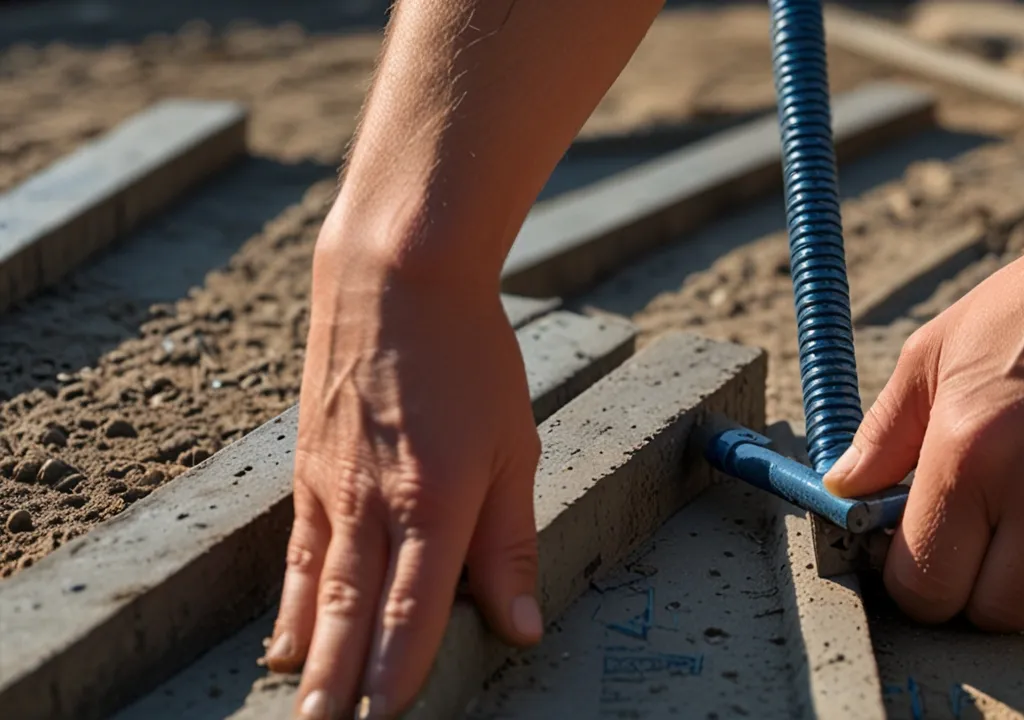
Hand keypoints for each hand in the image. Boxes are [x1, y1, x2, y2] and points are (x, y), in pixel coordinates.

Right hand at [262, 227, 543, 718]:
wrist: (394, 278)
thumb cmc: (470, 357)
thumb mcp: (514, 446)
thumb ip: (510, 542)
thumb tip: (520, 624)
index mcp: (436, 499)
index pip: (413, 608)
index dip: (402, 670)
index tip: (392, 715)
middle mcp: (374, 501)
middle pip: (352, 611)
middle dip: (341, 681)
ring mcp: (332, 484)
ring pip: (316, 587)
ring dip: (309, 653)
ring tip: (299, 704)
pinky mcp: (308, 466)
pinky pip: (297, 548)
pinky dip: (291, 598)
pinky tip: (286, 632)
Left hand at [824, 226, 1023, 630]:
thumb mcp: (938, 350)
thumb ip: (885, 431)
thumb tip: (842, 487)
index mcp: (964, 450)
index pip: (918, 579)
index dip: (909, 580)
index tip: (916, 555)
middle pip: (979, 611)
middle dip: (962, 590)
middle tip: (968, 547)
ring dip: (1019, 591)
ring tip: (1019, 536)